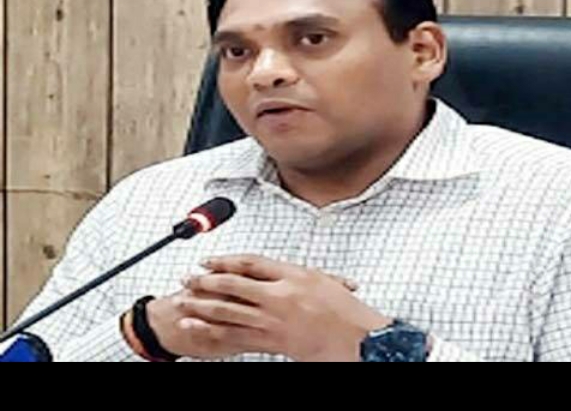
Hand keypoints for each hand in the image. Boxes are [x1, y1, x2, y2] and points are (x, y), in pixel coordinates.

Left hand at [172, 255, 391, 361]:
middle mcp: (279, 295)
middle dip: (206, 281)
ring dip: (201, 305)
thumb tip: (273, 270)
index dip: (226, 260)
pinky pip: (234, 336)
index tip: (209, 260)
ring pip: (228, 310)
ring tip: (183, 302)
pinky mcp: (271, 341)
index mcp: (292, 275)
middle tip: (187, 278)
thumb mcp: (322, 280)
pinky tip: (196, 328)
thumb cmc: (345, 311)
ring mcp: (273, 320)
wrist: (357, 339)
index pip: (250, 262)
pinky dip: (212, 331)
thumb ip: (296, 273)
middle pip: (233, 284)